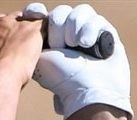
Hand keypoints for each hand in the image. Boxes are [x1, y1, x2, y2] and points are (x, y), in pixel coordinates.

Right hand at [0, 11, 44, 86]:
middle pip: (2, 20)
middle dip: (8, 33)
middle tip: (12, 53)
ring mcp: (10, 23)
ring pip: (22, 21)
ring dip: (25, 34)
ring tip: (26, 54)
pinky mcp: (30, 27)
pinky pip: (41, 23)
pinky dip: (42, 34)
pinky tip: (40, 47)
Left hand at [23, 3, 132, 119]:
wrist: (90, 90)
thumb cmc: (63, 79)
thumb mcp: (40, 58)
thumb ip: (34, 38)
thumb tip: (30, 19)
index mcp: (49, 42)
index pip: (42, 17)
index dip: (37, 12)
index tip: (35, 13)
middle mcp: (68, 37)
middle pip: (60, 12)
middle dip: (58, 26)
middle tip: (60, 46)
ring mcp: (87, 34)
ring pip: (79, 12)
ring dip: (74, 26)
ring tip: (76, 44)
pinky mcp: (106, 33)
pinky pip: (96, 19)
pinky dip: (90, 29)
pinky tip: (88, 44)